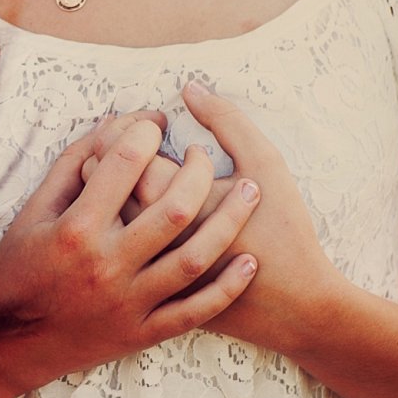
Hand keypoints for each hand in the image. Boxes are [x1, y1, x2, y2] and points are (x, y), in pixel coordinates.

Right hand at [0, 111, 264, 394]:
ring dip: (230, 221)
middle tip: (206, 154)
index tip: (157, 123)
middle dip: (200, 171)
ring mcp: (127, 302)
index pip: (124, 162)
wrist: (4, 346)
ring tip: (252, 191)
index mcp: (76, 228)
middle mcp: (106, 264)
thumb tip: (114, 123)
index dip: (146, 131)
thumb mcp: (33, 213)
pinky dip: (226, 287)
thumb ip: (72, 166)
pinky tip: (249, 262)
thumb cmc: (17, 270)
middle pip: (173, 207)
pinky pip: (194, 312)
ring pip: (193, 257)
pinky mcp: (141, 333)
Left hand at [83, 82, 347, 351]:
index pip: (126, 152)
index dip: (131, 128)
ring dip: (103, 188)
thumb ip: (227, 121)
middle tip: (135, 140)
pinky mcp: (146, 296)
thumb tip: (189, 87)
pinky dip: (113, 227)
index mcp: (175, 205)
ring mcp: (144, 275)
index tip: (151, 124)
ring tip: (130, 169)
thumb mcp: (265, 165)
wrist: (297, 310)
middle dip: (109, 151)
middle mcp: (149, 244)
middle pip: (102, 184)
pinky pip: (114, 253)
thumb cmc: (284, 231)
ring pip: (100, 221)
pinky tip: (132, 210)